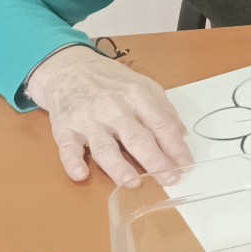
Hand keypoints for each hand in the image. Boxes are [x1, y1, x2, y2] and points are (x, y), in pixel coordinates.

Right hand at [26, 45, 192, 186]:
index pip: (161, 124)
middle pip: (137, 138)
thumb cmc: (110, 81)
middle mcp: (113, 108)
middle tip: (170, 179)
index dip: (175, 147)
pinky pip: (68, 147)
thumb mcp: (143, 85)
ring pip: (105, 147)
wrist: (69, 68)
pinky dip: (73, 162)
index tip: (186, 166)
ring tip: (133, 183)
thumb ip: (163, 110)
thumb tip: (181, 134)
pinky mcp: (65, 128)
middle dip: (155, 161)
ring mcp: (88, 119)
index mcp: (137, 96)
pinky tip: (81, 174)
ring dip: (118, 167)